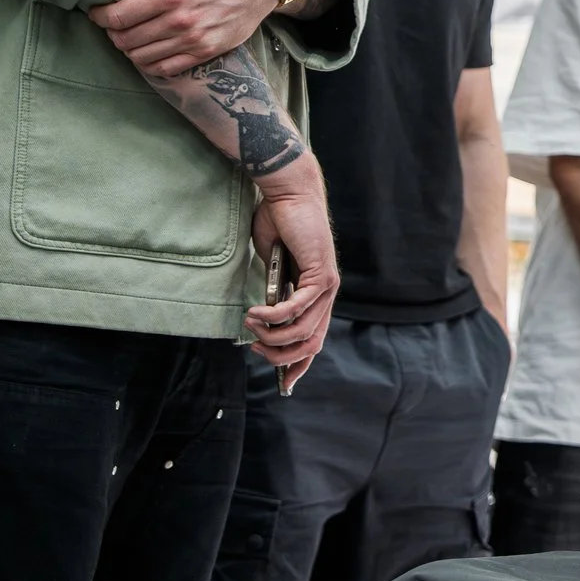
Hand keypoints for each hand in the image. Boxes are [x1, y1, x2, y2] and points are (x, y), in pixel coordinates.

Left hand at [87, 0, 275, 76]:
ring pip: (142, 57)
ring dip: (129, 48)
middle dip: (112, 32)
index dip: (99, 16)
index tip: (97, 11)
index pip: (117, 16)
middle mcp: (180, 21)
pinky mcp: (207, 51)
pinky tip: (150, 48)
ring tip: (132, 34)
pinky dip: (150, 63)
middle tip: (114, 22)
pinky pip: (166, 68)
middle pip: (126, 40)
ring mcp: (195, 39)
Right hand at [243, 161, 339, 393]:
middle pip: (311, 344)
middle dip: (280, 355)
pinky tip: (255, 313)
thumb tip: (262, 324)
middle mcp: (328, 294)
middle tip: (256, 347)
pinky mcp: (322, 274)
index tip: (283, 383)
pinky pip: (298, 309)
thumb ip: (272, 297)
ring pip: (303, 330)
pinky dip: (275, 316)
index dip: (299, 364)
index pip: (315, 340)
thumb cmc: (278, 230)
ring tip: (251, 324)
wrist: (288, 198)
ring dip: (272, 334)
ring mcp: (328, 285)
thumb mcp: (272, 272)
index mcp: (317, 296)